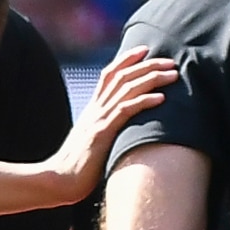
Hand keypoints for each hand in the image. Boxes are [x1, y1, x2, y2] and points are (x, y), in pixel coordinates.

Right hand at [46, 48, 178, 202]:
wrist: (57, 180)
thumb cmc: (77, 167)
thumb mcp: (92, 141)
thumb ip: (104, 129)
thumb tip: (121, 129)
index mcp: (93, 108)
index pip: (109, 73)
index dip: (127, 58)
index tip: (146, 49)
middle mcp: (96, 108)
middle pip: (122, 75)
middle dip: (148, 64)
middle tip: (171, 60)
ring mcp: (98, 119)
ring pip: (127, 88)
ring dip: (152, 78)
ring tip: (172, 74)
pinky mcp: (102, 134)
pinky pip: (125, 111)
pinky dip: (144, 101)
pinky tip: (161, 98)